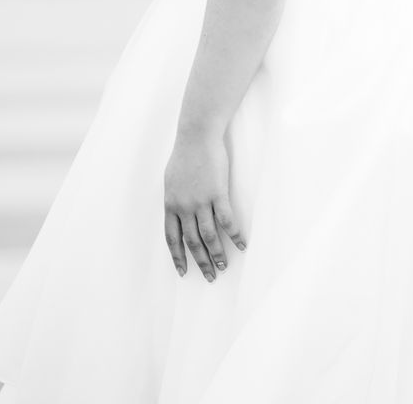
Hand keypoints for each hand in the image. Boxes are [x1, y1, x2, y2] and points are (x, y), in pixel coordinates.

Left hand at [163, 130, 246, 280]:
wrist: (197, 136)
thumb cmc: (185, 154)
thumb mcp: (171, 179)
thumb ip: (174, 199)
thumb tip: (177, 212)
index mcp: (170, 204)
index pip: (172, 238)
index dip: (178, 257)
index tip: (183, 272)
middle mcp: (184, 207)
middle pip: (192, 241)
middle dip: (201, 262)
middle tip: (210, 276)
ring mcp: (200, 201)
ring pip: (209, 236)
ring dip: (217, 254)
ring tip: (224, 266)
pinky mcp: (217, 193)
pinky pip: (226, 220)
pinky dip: (234, 235)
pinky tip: (241, 244)